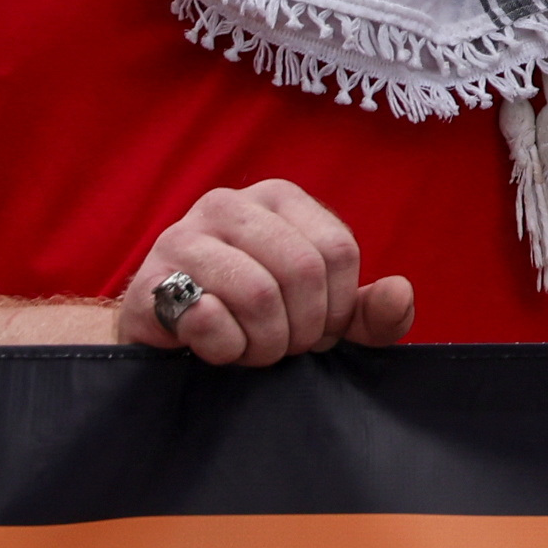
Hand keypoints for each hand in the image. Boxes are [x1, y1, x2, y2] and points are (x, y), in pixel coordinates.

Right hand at [120, 180, 414, 363]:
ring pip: (259, 294)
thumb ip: (369, 313)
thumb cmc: (254, 320)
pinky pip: (208, 318)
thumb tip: (399, 293)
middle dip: (301, 330)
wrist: (167, 340)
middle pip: (302, 271)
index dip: (336, 307)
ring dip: (264, 344)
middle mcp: (228, 204)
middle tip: (281, 348)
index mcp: (278, 197)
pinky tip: (215, 348)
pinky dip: (225, 349)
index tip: (315, 330)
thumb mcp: (322, 316)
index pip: (338, 251)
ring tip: (251, 350)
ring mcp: (181, 237)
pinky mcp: (148, 283)